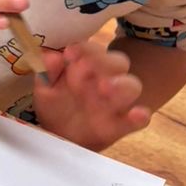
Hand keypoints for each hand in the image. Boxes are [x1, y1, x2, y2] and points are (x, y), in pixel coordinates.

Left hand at [33, 39, 149, 151]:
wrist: (59, 136)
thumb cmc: (55, 105)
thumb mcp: (46, 88)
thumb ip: (48, 71)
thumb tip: (51, 56)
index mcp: (87, 66)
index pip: (94, 50)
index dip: (84, 49)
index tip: (69, 53)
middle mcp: (106, 79)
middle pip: (118, 62)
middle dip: (104, 62)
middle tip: (85, 68)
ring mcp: (116, 102)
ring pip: (132, 86)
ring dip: (121, 85)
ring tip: (104, 88)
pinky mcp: (121, 125)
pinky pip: (139, 120)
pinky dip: (140, 116)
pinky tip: (136, 114)